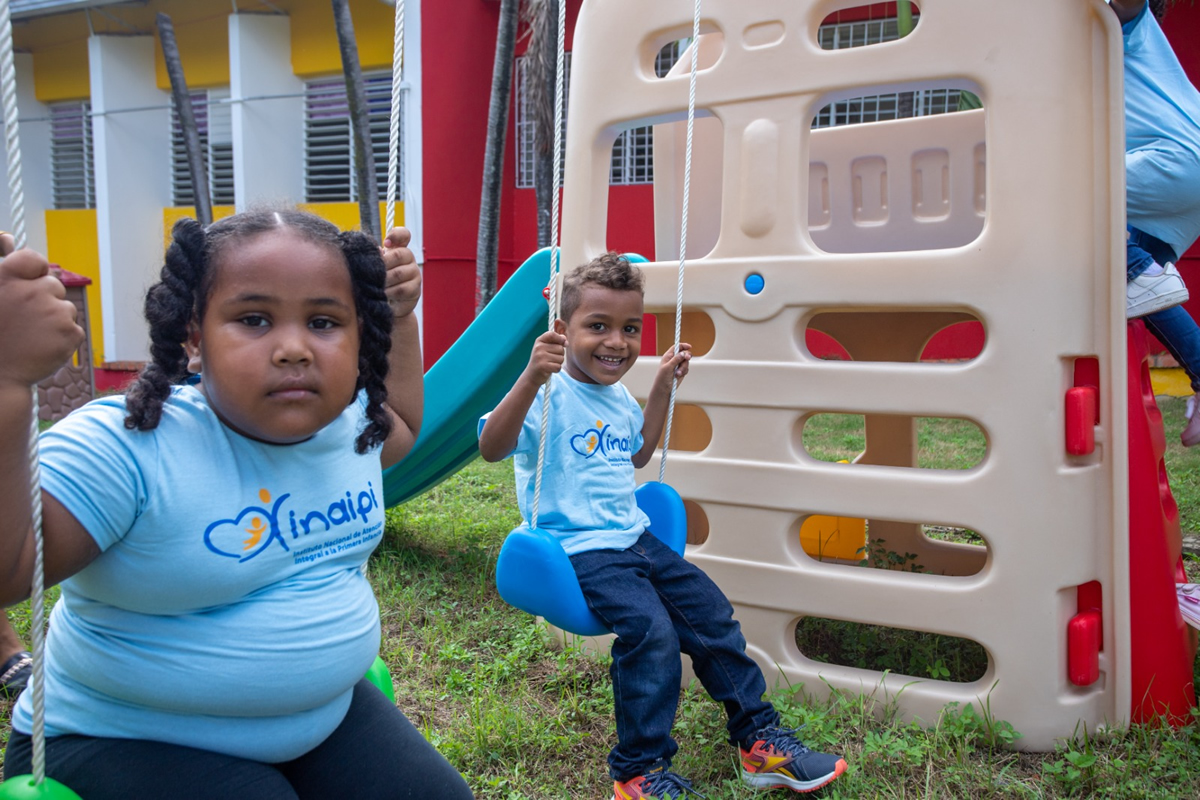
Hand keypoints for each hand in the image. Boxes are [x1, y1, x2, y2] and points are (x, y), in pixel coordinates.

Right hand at [0, 245, 84, 386]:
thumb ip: (2, 265)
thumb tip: (6, 238)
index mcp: (7, 278)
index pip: (34, 259)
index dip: (34, 272)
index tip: (29, 284)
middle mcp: (32, 291)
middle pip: (54, 285)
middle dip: (44, 301)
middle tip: (24, 322)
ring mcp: (54, 312)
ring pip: (65, 309)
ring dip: (54, 321)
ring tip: (30, 338)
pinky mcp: (70, 332)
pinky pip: (74, 329)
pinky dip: (62, 340)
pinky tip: (42, 349)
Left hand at [381, 227, 419, 318]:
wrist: (389, 304)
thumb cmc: (380, 281)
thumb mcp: (375, 268)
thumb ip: (374, 258)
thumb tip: (373, 252)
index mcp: (400, 250)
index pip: (404, 235)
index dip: (396, 234)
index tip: (385, 243)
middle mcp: (410, 260)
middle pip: (398, 254)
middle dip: (383, 264)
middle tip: (371, 272)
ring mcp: (415, 275)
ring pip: (398, 274)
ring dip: (383, 281)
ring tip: (374, 286)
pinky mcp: (415, 291)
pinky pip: (401, 290)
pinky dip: (389, 293)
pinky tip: (381, 296)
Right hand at [524, 330, 565, 384]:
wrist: (532, 375)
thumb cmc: (542, 360)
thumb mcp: (547, 348)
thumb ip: (557, 342)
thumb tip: (566, 341)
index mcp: (539, 341)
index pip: (552, 334)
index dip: (560, 338)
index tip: (562, 344)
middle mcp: (538, 347)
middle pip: (560, 348)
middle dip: (560, 355)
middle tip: (551, 359)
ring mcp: (540, 357)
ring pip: (561, 358)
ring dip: (558, 363)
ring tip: (550, 364)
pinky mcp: (542, 366)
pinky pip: (558, 367)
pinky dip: (556, 369)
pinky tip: (550, 369)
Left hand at [656, 342, 690, 386]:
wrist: (664, 389)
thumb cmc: (662, 378)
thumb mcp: (668, 368)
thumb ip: (675, 360)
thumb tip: (683, 353)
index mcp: (668, 356)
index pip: (676, 347)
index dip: (683, 346)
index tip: (689, 347)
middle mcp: (673, 360)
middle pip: (684, 353)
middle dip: (686, 356)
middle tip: (687, 358)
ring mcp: (678, 365)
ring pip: (686, 362)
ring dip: (683, 367)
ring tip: (677, 373)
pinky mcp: (681, 371)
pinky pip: (686, 368)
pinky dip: (684, 372)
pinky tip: (678, 376)